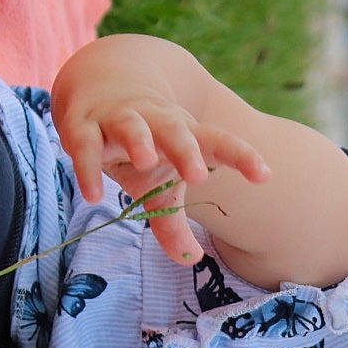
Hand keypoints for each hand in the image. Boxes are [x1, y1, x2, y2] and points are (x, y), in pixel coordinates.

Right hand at [56, 91, 268, 263]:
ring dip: (139, 139)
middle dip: (185, 150)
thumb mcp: (157, 183)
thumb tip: (190, 260)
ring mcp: (118, 120)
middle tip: (198, 176)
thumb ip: (171, 223)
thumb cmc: (142, 145)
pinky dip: (88, 168)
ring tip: (146, 161)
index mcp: (183, 134)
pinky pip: (84, 146)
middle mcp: (154, 122)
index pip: (217, 143)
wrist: (100, 87)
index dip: (241, 157)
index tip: (265, 175)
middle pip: (174, 131)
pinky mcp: (83, 126)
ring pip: (130, 126)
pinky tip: (94, 195)